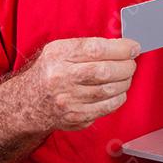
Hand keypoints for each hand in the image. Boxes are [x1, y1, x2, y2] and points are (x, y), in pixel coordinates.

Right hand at [23, 37, 140, 131]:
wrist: (28, 101)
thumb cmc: (50, 71)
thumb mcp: (60, 49)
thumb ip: (88, 46)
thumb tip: (122, 47)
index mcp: (58, 55)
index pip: (96, 49)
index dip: (120, 48)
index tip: (134, 47)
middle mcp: (61, 78)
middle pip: (105, 72)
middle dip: (126, 66)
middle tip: (131, 63)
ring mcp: (68, 100)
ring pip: (108, 91)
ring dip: (125, 82)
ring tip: (126, 76)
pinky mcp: (75, 116)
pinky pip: (106, 108)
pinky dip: (118, 98)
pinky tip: (118, 91)